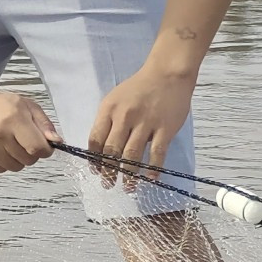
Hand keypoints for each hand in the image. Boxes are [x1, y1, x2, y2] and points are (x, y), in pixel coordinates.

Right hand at [0, 87, 58, 172]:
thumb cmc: (1, 105)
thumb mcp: (27, 106)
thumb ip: (44, 124)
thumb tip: (56, 142)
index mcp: (14, 120)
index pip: (38, 148)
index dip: (45, 150)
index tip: (43, 145)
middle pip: (28, 160)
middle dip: (31, 153)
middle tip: (24, 142)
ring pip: (15, 167)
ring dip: (18, 159)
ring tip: (11, 146)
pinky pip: (0, 170)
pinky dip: (4, 163)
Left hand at [87, 63, 195, 189]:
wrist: (167, 74)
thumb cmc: (139, 88)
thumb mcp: (115, 99)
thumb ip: (107, 121)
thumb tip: (100, 148)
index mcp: (108, 110)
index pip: (95, 140)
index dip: (94, 159)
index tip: (95, 171)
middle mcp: (124, 117)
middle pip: (112, 151)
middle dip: (108, 171)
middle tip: (108, 184)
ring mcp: (146, 123)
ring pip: (133, 155)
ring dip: (129, 175)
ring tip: (127, 188)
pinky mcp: (165, 128)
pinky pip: (157, 153)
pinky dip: (153, 168)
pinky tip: (150, 179)